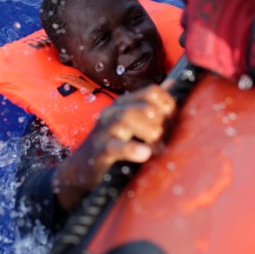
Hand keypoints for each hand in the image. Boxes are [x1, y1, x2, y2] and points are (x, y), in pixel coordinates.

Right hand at [53, 82, 175, 210]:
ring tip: (155, 148)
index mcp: (125, 104)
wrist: (83, 169)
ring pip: (127, 116)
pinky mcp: (99, 150)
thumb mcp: (134, 124)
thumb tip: (172, 84)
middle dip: (161, 123)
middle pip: (144, 104)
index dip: (168, 106)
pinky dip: (132, 149)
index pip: (152, 92)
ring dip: (149, 132)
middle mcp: (114, 112)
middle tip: (164, 142)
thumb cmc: (115, 146)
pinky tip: (144, 154)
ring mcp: (105, 129)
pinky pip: (115, 145)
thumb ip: (152, 106)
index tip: (172, 125)